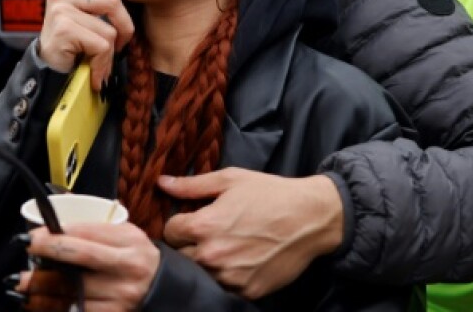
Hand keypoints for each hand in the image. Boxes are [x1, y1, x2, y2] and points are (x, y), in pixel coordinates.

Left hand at [20, 222, 159, 310]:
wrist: (164, 289)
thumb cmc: (135, 258)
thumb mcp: (125, 235)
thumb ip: (93, 224)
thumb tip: (56, 199)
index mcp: (128, 240)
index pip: (86, 232)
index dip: (54, 233)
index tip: (31, 235)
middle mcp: (126, 267)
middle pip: (79, 257)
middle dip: (46, 252)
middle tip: (23, 250)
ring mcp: (120, 294)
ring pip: (72, 289)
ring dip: (41, 287)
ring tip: (21, 282)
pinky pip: (76, 311)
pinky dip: (52, 307)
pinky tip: (36, 303)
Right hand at [38, 0, 137, 89]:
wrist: (50, 75)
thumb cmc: (74, 48)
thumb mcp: (87, 20)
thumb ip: (100, 3)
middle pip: (113, 2)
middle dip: (125, 29)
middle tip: (118, 47)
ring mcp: (61, 10)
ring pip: (109, 29)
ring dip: (110, 52)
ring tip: (97, 62)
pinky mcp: (63, 28)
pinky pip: (102, 44)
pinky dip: (102, 63)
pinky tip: (92, 71)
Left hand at [160, 169, 343, 298]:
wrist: (310, 218)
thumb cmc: (270, 194)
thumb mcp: (230, 180)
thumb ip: (192, 185)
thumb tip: (162, 183)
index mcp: (204, 226)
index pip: (169, 232)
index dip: (179, 223)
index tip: (191, 219)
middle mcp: (212, 255)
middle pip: (179, 256)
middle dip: (188, 245)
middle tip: (207, 234)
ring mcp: (229, 277)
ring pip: (199, 274)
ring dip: (205, 263)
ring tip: (224, 246)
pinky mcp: (247, 291)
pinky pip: (223, 287)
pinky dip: (226, 276)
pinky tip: (239, 260)